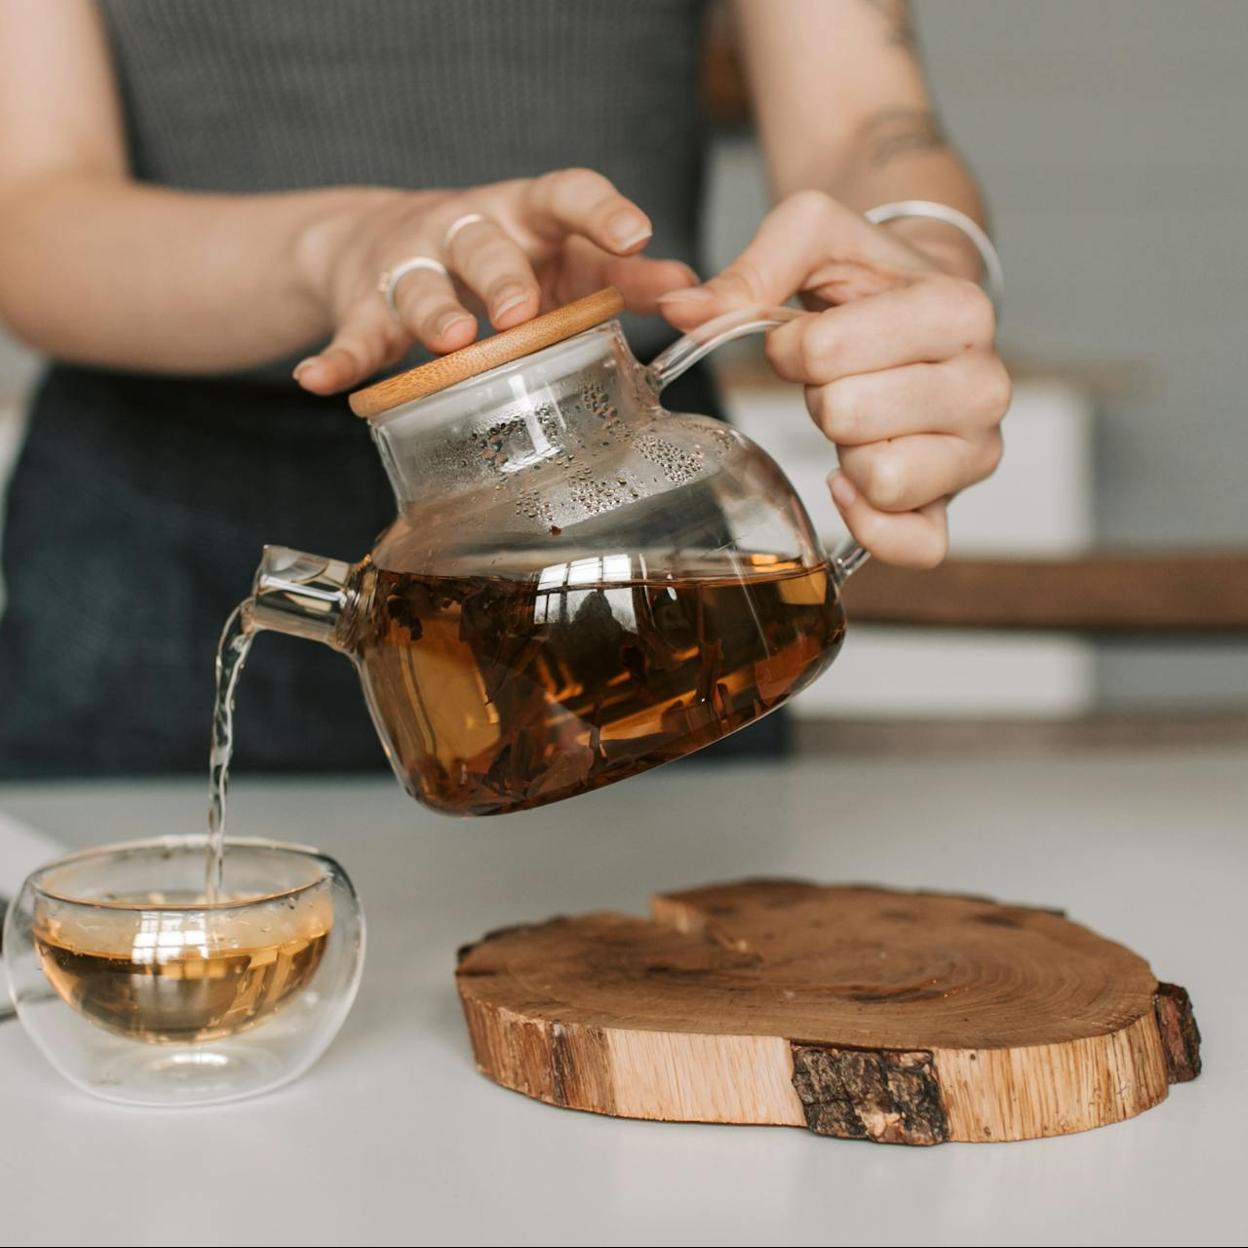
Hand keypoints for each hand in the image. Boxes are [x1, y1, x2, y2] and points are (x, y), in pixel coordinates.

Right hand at [293, 169, 696, 393]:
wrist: (388, 245)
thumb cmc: (503, 263)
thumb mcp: (563, 265)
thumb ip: (621, 281)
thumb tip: (695, 293)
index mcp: (525, 215)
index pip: (565, 194)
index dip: (601, 211)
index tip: (637, 235)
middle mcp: (467, 230)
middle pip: (484, 245)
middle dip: (504, 277)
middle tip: (523, 312)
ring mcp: (412, 267)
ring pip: (420, 288)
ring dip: (434, 313)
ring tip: (449, 340)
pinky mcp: (365, 308)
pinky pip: (351, 336)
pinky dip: (337, 359)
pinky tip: (321, 379)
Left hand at [658, 191, 1008, 567]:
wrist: (922, 304)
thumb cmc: (870, 277)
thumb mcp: (815, 237)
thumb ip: (752, 269)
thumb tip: (683, 311)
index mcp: (959, 310)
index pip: (828, 351)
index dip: (795, 346)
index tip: (812, 333)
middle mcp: (985, 386)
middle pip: (846, 416)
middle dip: (821, 395)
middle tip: (844, 375)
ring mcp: (974, 452)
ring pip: (879, 478)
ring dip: (845, 450)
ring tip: (859, 416)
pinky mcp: (953, 504)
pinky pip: (916, 545)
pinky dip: (870, 524)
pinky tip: (849, 482)